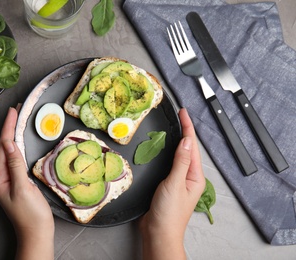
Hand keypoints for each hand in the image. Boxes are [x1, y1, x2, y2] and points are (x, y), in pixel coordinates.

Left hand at [0, 107, 53, 259]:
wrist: (36, 232)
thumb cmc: (31, 214)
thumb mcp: (23, 188)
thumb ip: (15, 165)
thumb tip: (9, 143)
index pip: (2, 147)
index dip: (8, 128)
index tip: (13, 112)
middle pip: (3, 147)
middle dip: (9, 128)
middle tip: (16, 110)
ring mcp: (7, 179)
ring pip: (9, 152)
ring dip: (13, 135)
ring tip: (17, 120)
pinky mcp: (15, 181)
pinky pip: (14, 159)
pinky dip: (18, 146)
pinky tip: (20, 141)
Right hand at [140, 108, 205, 259]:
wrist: (158, 233)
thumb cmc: (169, 213)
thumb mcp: (175, 184)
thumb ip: (181, 162)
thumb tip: (186, 141)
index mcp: (195, 176)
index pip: (192, 146)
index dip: (188, 128)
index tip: (183, 113)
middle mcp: (189, 177)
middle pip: (188, 149)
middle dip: (185, 131)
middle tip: (180, 115)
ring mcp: (179, 181)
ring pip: (179, 155)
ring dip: (177, 140)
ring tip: (176, 126)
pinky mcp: (168, 185)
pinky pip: (171, 164)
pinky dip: (169, 152)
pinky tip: (165, 148)